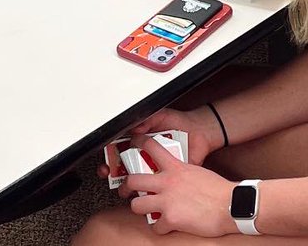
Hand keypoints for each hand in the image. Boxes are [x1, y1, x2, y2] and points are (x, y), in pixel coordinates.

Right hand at [97, 104, 223, 184]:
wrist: (202, 131)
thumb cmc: (180, 122)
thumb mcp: (161, 116)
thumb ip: (147, 120)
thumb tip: (136, 130)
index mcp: (143, 143)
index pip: (121, 152)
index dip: (111, 158)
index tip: (106, 162)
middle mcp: (148, 157)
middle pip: (125, 169)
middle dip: (114, 174)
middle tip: (110, 175)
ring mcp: (159, 169)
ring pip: (141, 181)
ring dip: (131, 186)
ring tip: (125, 187)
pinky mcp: (171, 177)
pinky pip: (161, 187)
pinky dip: (154, 190)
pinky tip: (147, 191)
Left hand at [122, 135, 237, 235]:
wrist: (231, 205)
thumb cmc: (218, 190)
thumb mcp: (196, 171)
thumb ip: (181, 172)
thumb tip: (173, 177)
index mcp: (176, 167)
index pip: (151, 147)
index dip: (139, 143)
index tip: (134, 142)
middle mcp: (167, 182)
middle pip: (133, 180)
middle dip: (127, 187)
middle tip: (127, 190)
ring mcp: (167, 201)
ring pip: (136, 205)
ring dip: (141, 209)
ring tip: (147, 211)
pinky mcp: (170, 219)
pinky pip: (155, 227)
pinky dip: (160, 228)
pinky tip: (166, 226)